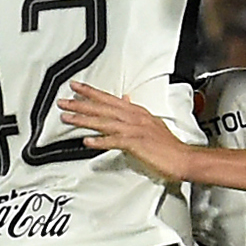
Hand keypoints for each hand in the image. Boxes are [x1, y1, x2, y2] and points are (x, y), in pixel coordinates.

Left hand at [58, 83, 195, 182]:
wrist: (182, 158)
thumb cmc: (167, 144)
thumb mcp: (151, 122)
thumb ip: (135, 112)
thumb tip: (125, 100)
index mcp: (136, 112)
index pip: (109, 99)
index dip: (91, 92)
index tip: (76, 87)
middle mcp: (134, 118)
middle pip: (103, 108)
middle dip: (81, 103)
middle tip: (63, 101)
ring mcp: (135, 130)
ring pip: (105, 122)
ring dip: (84, 119)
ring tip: (67, 118)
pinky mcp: (136, 144)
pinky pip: (114, 141)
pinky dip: (100, 141)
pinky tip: (87, 141)